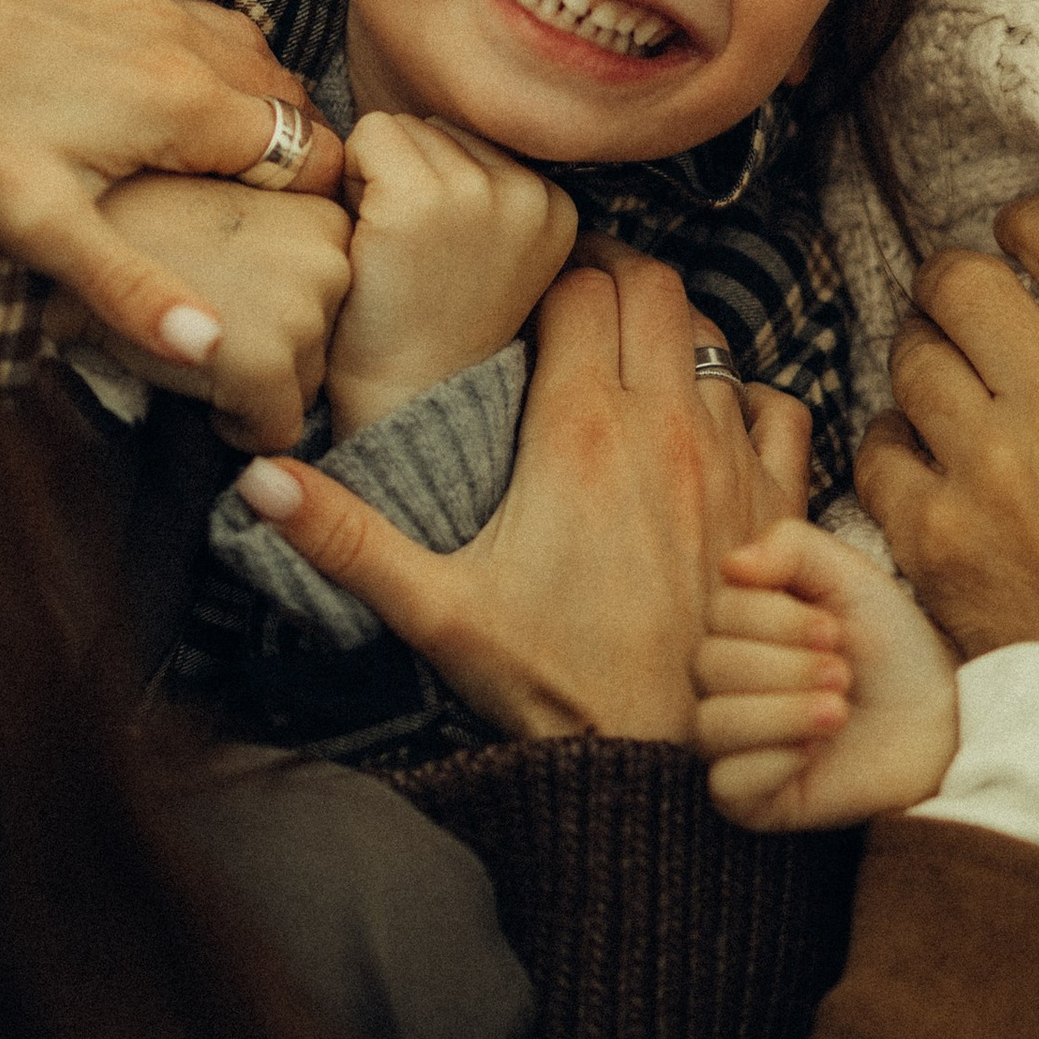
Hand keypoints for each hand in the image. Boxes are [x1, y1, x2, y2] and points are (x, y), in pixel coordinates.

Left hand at [0, 0, 343, 363]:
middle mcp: (183, 34)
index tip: (288, 249)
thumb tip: (216, 348)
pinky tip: (155, 98)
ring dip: (250, 104)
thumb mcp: (26, 224)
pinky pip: (192, 14)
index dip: (312, 207)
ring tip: (214, 167)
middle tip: (255, 221)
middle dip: (293, 157)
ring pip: (245, 50)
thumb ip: (129, 287)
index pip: (312, 155)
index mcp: (184, 100)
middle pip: (289, 100)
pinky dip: (203, 58)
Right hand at [46, 175, 353, 446]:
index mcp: (326, 215)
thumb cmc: (142, 224)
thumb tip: (301, 295)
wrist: (71, 241)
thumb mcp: (234, 208)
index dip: (281, 307)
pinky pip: (275, 431)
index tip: (229, 294)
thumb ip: (283, 242)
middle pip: (325, 344)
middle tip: (208, 322)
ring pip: (305, 387)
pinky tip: (199, 391)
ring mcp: (303, 312)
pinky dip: (239, 428)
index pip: (336, 298)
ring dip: (258, 384)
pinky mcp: (267, 366)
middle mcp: (331, 258)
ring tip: (198, 345)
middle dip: (274, 349)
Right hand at [226, 245, 813, 739]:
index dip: (552, 277)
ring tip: (633, 362)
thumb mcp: (434, 608)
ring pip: (717, 339)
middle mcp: (666, 426)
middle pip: (654, 285)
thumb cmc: (546, 683)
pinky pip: (784, 408)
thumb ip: (345, 537)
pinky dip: (750, 400)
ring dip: (675, 337)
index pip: (578, 286)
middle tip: (578, 303)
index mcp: (580, 429)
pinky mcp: (777, 506)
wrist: (656, 762)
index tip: (529, 298)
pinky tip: (714, 423)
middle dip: (614, 277)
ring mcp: (732, 462)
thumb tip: (253, 477)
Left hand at [324, 115, 578, 436]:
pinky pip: (367, 135)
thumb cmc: (431, 322)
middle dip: (408, 173)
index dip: (436, 185)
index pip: (472, 141)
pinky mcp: (418, 198)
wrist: (405, 396)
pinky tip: (367, 237)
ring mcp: (475, 193)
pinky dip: (351, 177)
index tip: (437, 251)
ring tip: (389, 246)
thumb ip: (486, 186)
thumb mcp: (496, 249)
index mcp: (554, 205)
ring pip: (402, 127)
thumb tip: (432, 120)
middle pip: (437, 127)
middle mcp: (527, 193)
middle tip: (406, 250)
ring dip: (377, 174)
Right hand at [693, 522, 958, 833]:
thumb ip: (791, 546)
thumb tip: (731, 564)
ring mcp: (735, 743)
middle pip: (709, 665)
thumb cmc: (893, 649)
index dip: (778, 619)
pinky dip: (774, 763)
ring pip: (710, 724)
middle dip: (787, 666)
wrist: (941, 723)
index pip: (720, 612)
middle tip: (844, 674)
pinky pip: (725, 782)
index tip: (836, 631)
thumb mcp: (851, 577)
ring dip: (783, 713)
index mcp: (741, 627)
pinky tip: (816, 754)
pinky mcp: (751, 799)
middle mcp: (728, 683)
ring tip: (839, 711)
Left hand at [857, 190, 1038, 752]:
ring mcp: (987, 475)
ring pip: (912, 354)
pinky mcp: (934, 541)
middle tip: (991, 309)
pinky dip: (894, 445)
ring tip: (962, 383)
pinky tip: (932, 466)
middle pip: (963, 281)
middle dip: (970, 282)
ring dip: (930, 358)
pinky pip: (876, 448)